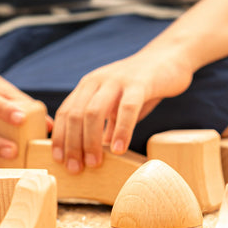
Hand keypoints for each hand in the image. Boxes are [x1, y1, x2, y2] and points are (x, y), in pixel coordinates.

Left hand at [51, 49, 193, 173]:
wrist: (169, 59)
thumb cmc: (140, 88)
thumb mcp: (116, 106)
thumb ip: (105, 126)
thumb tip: (95, 154)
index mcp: (87, 86)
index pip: (65, 113)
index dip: (60, 138)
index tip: (59, 161)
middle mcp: (97, 81)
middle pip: (75, 115)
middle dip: (73, 144)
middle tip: (76, 169)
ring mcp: (117, 81)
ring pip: (94, 112)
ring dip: (91, 141)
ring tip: (95, 163)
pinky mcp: (140, 83)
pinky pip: (127, 109)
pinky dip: (121, 130)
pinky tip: (119, 149)